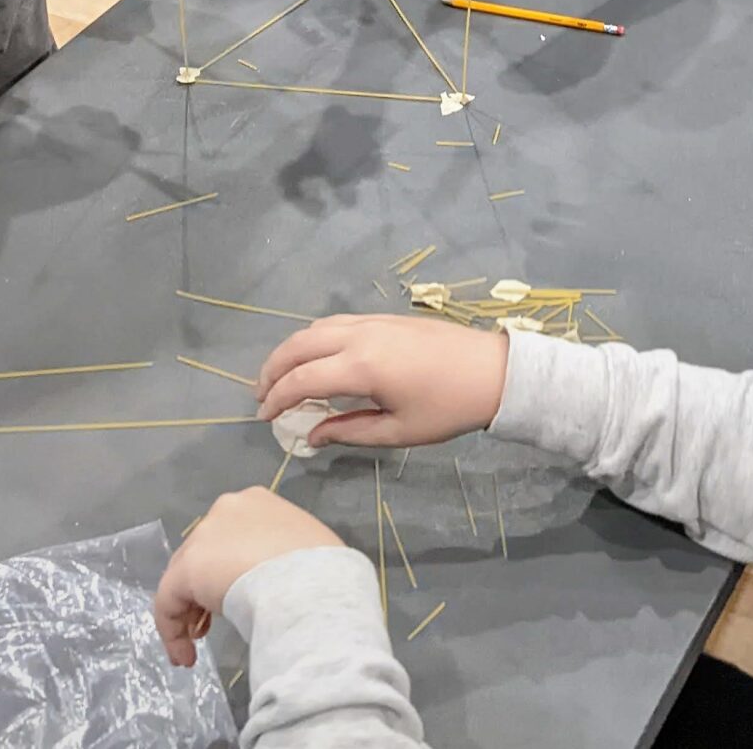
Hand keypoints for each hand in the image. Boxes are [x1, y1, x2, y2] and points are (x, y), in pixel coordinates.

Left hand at [153, 489, 343, 666]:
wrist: (306, 582)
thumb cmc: (319, 568)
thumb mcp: (306, 552)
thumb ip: (283, 557)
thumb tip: (280, 581)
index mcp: (258, 502)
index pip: (230, 536)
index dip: (228, 569)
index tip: (236, 600)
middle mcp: (226, 509)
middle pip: (204, 554)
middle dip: (204, 591)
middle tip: (211, 626)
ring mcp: (204, 536)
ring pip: (185, 577)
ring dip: (189, 611)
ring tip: (197, 645)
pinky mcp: (187, 569)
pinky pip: (169, 602)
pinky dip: (172, 630)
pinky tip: (185, 656)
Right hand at [255, 315, 509, 449]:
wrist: (491, 371)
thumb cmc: (447, 408)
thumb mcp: (398, 432)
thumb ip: (349, 431)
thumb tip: (311, 435)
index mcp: (361, 366)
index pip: (302, 379)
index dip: (277, 398)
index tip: (264, 418)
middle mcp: (360, 335)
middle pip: (300, 344)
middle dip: (273, 368)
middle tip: (261, 395)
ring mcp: (372, 321)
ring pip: (316, 327)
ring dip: (291, 349)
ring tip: (281, 375)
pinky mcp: (385, 317)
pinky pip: (336, 322)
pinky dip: (314, 337)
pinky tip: (315, 356)